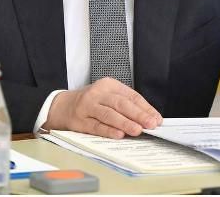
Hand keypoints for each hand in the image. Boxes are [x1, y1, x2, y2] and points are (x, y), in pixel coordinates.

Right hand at [43, 77, 162, 138]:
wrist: (63, 106)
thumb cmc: (92, 102)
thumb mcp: (108, 96)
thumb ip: (126, 106)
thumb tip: (148, 119)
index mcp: (109, 85)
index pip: (131, 96)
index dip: (145, 108)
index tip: (156, 118)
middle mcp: (98, 93)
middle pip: (121, 103)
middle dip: (138, 115)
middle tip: (150, 124)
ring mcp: (88, 106)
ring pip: (109, 114)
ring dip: (125, 123)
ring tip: (138, 130)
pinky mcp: (80, 120)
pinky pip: (96, 126)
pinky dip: (108, 131)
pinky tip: (119, 135)